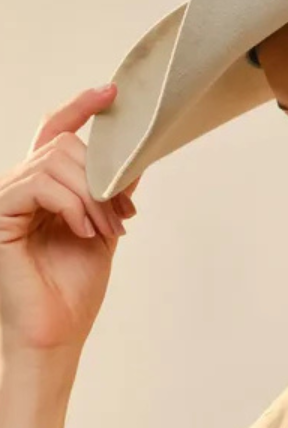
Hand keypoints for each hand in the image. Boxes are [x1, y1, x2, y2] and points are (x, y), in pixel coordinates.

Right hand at [0, 83, 140, 359]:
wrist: (57, 334)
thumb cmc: (74, 291)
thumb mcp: (104, 231)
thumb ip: (112, 194)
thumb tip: (135, 157)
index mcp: (42, 188)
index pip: (55, 131)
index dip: (81, 107)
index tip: (113, 93)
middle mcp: (19, 186)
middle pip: (64, 146)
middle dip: (103, 176)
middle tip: (124, 214)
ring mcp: (6, 199)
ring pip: (54, 162)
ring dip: (92, 195)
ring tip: (107, 230)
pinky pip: (38, 185)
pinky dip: (70, 204)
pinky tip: (83, 230)